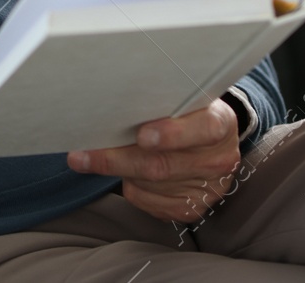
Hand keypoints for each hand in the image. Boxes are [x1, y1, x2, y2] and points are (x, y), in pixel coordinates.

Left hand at [66, 98, 242, 222]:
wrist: (212, 141)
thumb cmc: (188, 112)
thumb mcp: (185, 96)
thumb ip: (162, 98)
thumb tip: (114, 100)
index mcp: (221, 122)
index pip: (204, 129)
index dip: (172, 134)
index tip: (143, 135)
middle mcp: (218, 159)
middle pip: (163, 165)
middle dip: (118, 160)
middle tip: (83, 156)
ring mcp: (208, 188)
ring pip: (151, 184)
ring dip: (119, 171)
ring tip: (96, 158)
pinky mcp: (192, 209)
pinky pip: (150, 202)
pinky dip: (131, 187)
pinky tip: (126, 174)